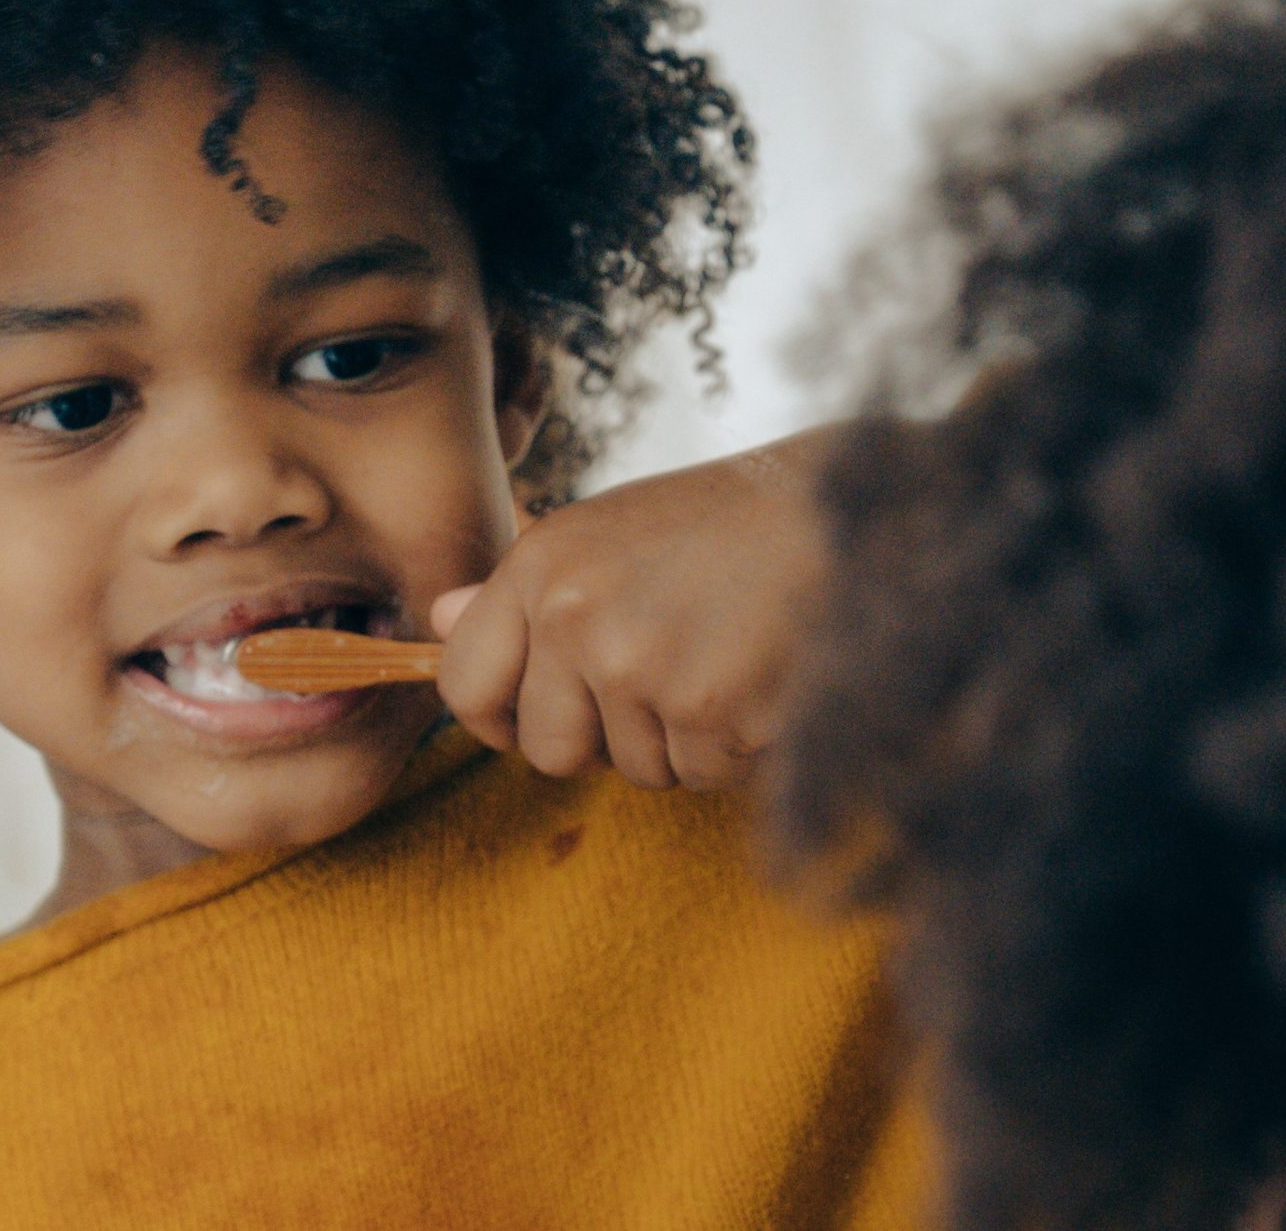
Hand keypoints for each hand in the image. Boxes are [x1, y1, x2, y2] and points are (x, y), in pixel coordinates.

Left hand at [431, 427, 841, 789]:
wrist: (847, 508)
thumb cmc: (729, 523)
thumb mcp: (610, 532)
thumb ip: (524, 588)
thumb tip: (439, 620)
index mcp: (542, 565)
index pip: (464, 684)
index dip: (500, 716)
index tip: (540, 714)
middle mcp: (575, 614)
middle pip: (548, 750)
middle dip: (603, 740)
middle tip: (666, 676)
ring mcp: (638, 665)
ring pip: (636, 769)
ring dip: (682, 740)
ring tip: (726, 657)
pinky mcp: (706, 710)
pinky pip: (702, 776)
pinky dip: (736, 748)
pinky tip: (763, 677)